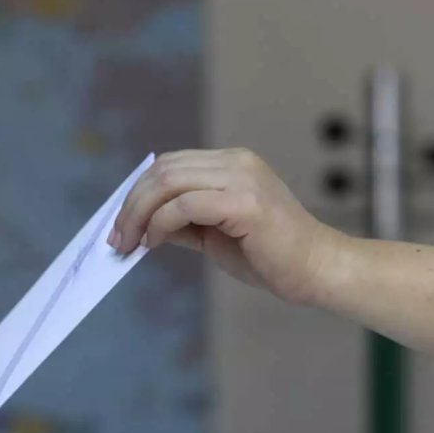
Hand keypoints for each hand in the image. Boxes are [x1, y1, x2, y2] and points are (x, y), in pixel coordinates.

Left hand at [108, 148, 337, 303]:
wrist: (317, 270)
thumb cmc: (271, 256)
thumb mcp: (215, 233)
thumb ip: (183, 222)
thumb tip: (142, 224)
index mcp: (232, 163)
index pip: (171, 164)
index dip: (138, 191)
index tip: (120, 223)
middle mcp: (236, 162)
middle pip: (164, 170)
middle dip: (131, 204)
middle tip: (117, 238)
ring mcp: (242, 178)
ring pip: (169, 183)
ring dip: (139, 214)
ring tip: (130, 243)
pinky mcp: (244, 202)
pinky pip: (185, 205)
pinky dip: (160, 223)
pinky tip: (154, 242)